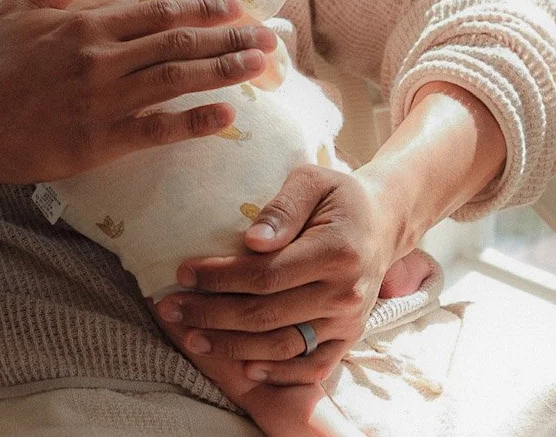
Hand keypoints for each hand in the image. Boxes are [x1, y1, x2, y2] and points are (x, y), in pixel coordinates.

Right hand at [0, 0, 278, 183]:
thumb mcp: (19, 12)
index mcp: (87, 25)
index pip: (158, 11)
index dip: (202, 8)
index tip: (235, 6)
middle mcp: (103, 58)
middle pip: (178, 43)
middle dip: (228, 38)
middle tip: (269, 37)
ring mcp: (104, 100)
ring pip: (177, 80)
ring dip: (224, 71)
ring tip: (261, 66)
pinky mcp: (100, 140)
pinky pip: (157, 128)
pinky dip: (194, 122)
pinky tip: (227, 117)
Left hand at [154, 164, 399, 385]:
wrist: (385, 222)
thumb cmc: (340, 197)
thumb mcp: (312, 182)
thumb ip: (282, 208)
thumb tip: (252, 241)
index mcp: (336, 252)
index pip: (266, 275)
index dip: (220, 278)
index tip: (183, 273)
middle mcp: (345, 293)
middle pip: (266, 315)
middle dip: (211, 313)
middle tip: (170, 307)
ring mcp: (348, 322)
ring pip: (282, 345)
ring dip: (232, 346)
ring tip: (191, 337)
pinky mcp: (348, 338)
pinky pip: (311, 366)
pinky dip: (277, 373)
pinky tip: (242, 367)